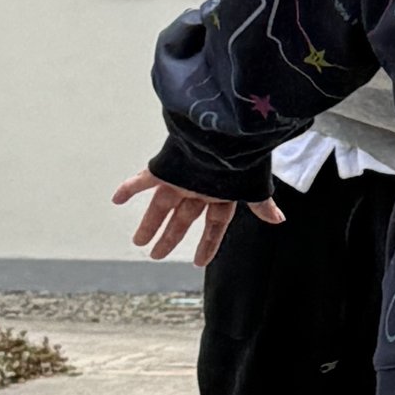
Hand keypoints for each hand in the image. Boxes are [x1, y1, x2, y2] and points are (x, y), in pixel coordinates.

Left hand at [111, 171, 282, 267]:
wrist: (224, 133)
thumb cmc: (241, 158)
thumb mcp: (253, 187)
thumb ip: (261, 204)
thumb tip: (279, 219)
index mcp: (219, 193)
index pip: (213, 224)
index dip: (207, 243)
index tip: (199, 261)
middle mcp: (198, 189)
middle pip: (182, 219)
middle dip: (170, 237)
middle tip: (156, 254)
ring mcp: (180, 179)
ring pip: (161, 206)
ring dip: (149, 224)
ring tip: (138, 241)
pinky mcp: (164, 168)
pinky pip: (142, 180)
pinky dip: (128, 188)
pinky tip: (116, 199)